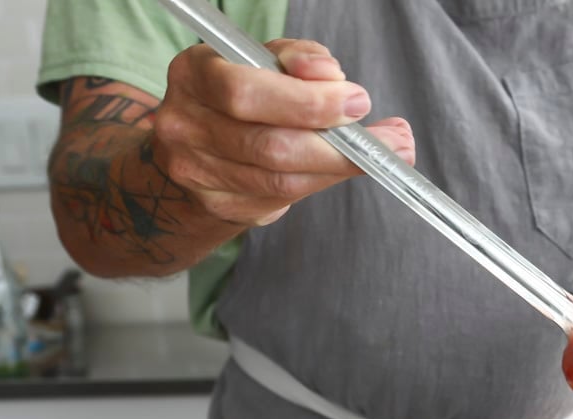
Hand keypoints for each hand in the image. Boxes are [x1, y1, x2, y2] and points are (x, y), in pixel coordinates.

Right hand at [152, 39, 414, 227]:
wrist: (201, 145)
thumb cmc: (247, 93)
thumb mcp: (267, 61)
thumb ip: (299, 60)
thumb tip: (329, 74)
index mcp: (193, 75)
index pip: (246, 91)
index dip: (308, 102)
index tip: (357, 102)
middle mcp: (185, 125)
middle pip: (270, 146)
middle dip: (337, 145)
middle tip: (388, 139)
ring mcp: (196, 171)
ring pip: (282, 179)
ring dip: (340, 168)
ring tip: (382, 154)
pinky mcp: (218, 204)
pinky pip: (281, 198)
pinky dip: (321, 182)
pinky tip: (344, 168)